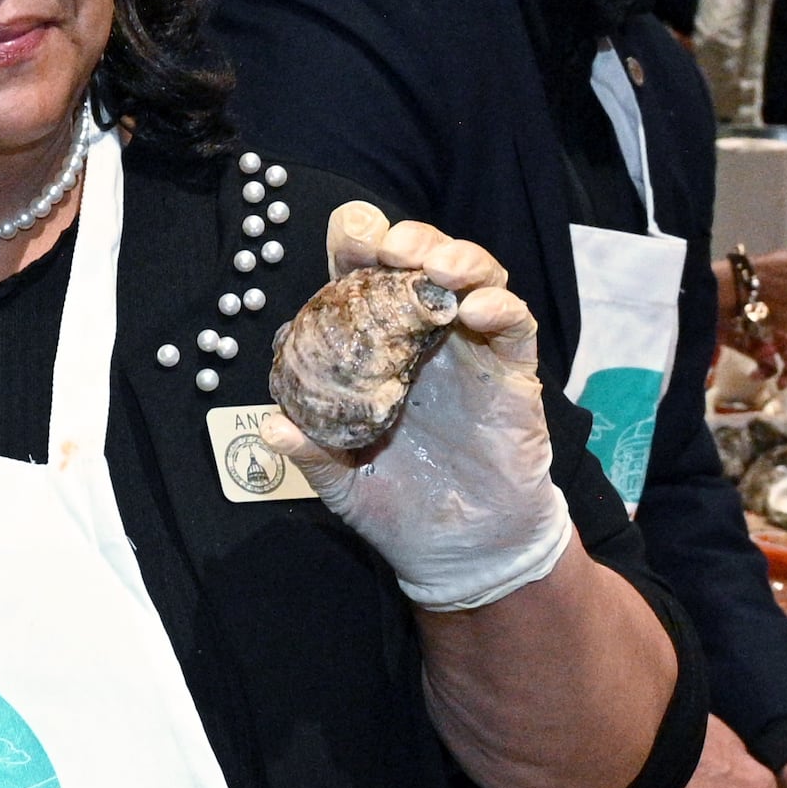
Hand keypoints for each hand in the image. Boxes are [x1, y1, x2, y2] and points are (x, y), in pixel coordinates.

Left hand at [271, 204, 573, 611]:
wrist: (460, 552)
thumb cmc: (396, 505)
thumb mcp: (342, 481)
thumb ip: (311, 452)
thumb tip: (271, 428)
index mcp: (377, 346)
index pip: (365, 277)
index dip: (357, 246)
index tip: (349, 235)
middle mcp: (425, 336)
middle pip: (422, 261)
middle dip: (409, 238)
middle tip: (392, 246)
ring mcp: (472, 350)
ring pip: (476, 278)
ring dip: (459, 258)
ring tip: (438, 267)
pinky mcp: (512, 374)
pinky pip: (515, 327)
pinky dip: (500, 308)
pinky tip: (476, 312)